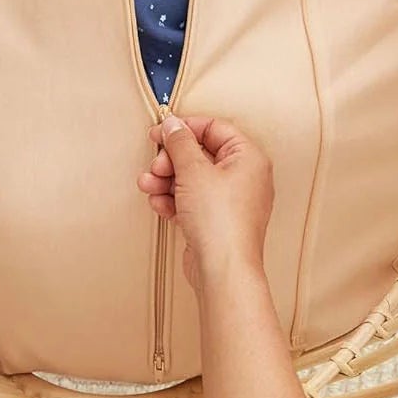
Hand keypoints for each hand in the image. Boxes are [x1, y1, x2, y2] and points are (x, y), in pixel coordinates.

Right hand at [136, 114, 273, 294]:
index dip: (184, 128)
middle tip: (156, 165)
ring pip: (192, 179)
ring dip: (166, 180)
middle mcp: (243, 177)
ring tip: (149, 185)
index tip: (161, 132)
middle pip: (200, 154)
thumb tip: (173, 125)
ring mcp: (229, 201)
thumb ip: (180, 143)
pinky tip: (159, 204)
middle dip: (171, 160)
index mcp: (248, 158)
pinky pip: (191, 200)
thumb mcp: (193, 171)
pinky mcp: (216, 220)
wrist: (222, 271)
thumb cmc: (221, 223)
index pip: (214, 128)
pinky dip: (173, 199)